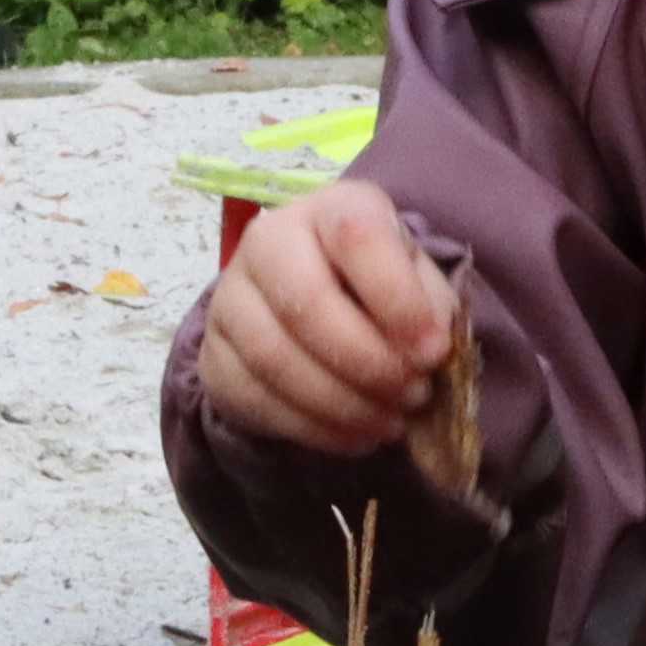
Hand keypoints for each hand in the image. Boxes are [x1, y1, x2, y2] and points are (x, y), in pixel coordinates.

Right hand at [195, 177, 458, 457]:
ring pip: (275, 358)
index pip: (356, 238)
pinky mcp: (213, 353)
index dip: (398, 299)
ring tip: (389, 423)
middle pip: (306, 301)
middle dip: (368, 362)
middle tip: (412, 395)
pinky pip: (255, 398)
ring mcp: (230, 297)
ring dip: (342, 403)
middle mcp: (268, 240)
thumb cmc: (374, 286)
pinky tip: (355, 435)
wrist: (308, 305)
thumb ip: (430, 306)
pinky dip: (313, 428)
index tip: (432, 352)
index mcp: (330, 209)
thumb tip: (428, 350)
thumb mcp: (416, 280)